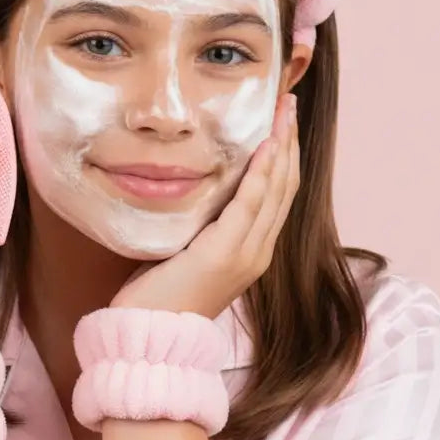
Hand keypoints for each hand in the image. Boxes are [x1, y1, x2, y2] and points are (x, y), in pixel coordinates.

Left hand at [109, 92, 298, 318]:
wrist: (149, 337)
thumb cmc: (159, 298)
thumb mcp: (186, 252)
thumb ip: (201, 227)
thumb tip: (194, 191)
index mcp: (251, 251)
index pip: (279, 195)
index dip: (286, 156)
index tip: (285, 121)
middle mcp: (258, 252)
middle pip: (286, 186)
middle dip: (290, 141)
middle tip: (290, 102)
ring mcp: (246, 255)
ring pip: (276, 190)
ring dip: (282, 147)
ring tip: (285, 112)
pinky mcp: (225, 255)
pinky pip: (250, 206)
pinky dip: (262, 174)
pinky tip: (266, 147)